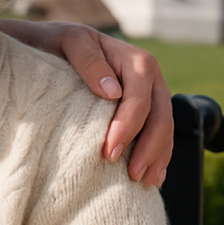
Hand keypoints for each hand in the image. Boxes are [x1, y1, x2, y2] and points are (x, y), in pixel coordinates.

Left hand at [0, 20, 172, 186]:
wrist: (57, 43)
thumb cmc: (60, 43)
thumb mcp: (69, 42)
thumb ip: (88, 60)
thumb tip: (112, 91)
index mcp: (136, 60)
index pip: (139, 100)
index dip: (127, 128)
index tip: (108, 153)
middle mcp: (150, 76)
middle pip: (160, 117)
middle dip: (148, 148)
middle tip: (131, 175)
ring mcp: (152, 92)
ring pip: (166, 127)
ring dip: (157, 156)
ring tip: (143, 181)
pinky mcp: (148, 106)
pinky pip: (163, 131)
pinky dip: (160, 154)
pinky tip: (154, 174)